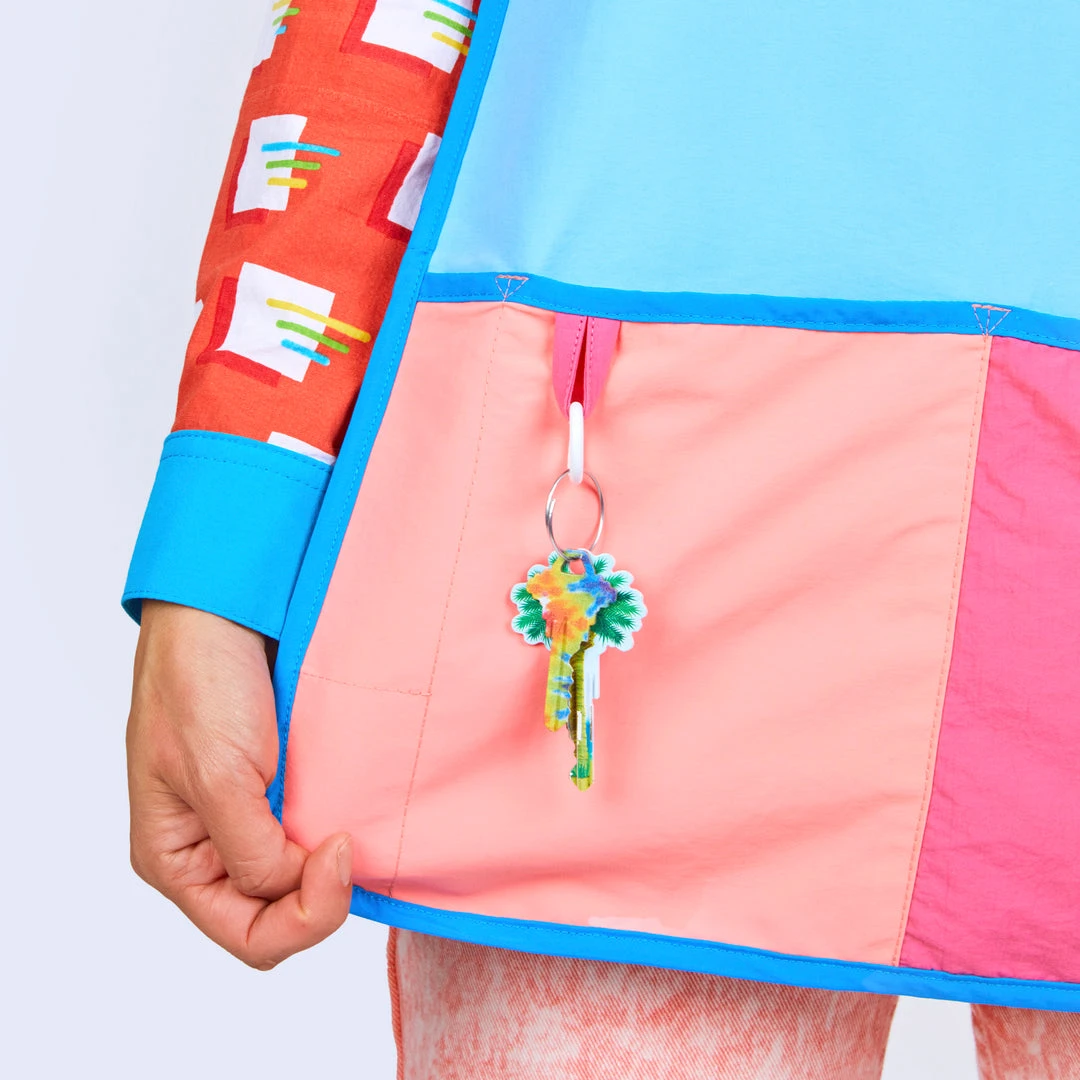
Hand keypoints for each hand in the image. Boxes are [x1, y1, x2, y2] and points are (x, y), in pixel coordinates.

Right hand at [127, 601, 351, 968]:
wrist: (222, 610)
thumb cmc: (201, 681)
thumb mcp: (218, 776)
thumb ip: (251, 851)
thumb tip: (298, 886)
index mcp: (177, 861)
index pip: (251, 937)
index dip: (304, 915)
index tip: (337, 849)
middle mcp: (211, 851)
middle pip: (279, 916)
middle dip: (321, 892)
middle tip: (350, 836)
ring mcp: (248, 820)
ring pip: (301, 879)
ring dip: (330, 860)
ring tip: (349, 816)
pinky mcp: (279, 788)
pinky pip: (312, 832)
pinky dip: (337, 826)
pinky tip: (352, 803)